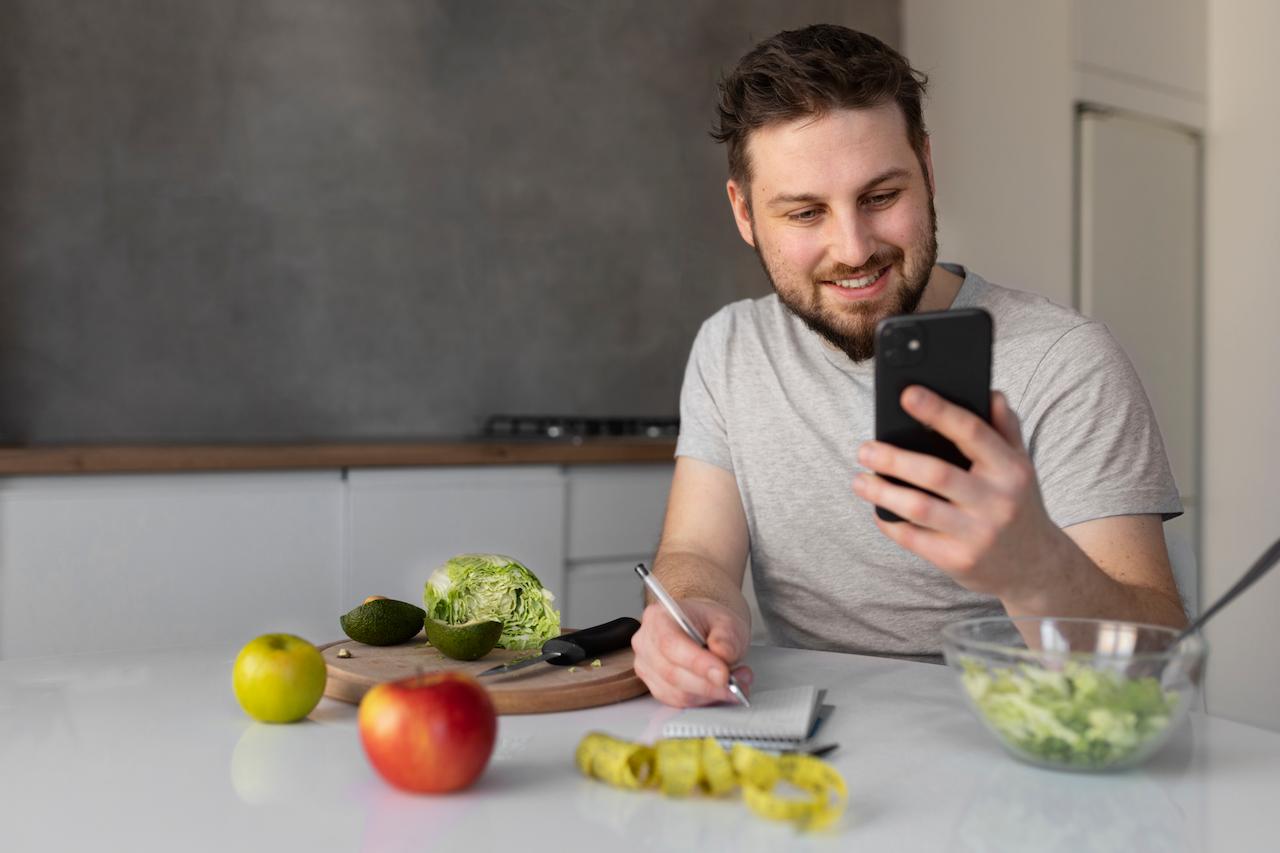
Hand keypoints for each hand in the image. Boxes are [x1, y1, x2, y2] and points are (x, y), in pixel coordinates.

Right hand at [631, 597, 752, 707]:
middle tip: (736, 682)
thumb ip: (726, 638)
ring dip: (710, 694)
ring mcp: (647, 667)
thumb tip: (722, 656)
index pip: (670, 644)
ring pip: (677, 692)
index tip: (723, 674)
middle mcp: (646, 642)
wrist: (704, 629)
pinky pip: (679, 702)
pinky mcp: (656, 687)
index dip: (697, 663)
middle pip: (672, 672)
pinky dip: (704, 699)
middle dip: (709, 683)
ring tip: (735, 683)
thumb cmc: (710, 623)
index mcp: (658, 617)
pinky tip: (719, 689)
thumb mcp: (726, 622)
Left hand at [852, 386, 1063, 601]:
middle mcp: (997, 501)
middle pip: (936, 473)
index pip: (972, 432)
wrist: (1035, 566)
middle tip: (864, 450)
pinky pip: (913, 539)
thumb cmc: (1018, 505)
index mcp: (1011, 470)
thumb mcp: (1021, 465)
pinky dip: (890, 522)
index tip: (907, 395)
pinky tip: (878, 510)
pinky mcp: (958, 560)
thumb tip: (989, 392)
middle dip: (894, 460)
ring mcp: (978, 534)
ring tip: (859, 481)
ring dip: (882, 493)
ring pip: (919, 508)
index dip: (938, 411)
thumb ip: (1005, 428)